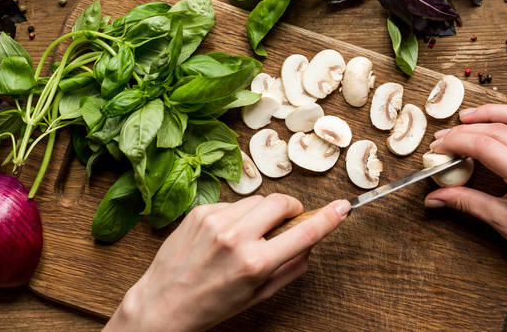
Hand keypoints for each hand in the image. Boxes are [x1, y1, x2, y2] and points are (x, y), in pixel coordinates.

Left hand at [107, 194, 349, 331]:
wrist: (162, 304)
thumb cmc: (211, 306)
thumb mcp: (258, 296)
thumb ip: (290, 269)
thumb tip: (310, 245)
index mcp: (255, 263)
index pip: (304, 233)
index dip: (329, 218)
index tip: (344, 207)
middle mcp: (236, 237)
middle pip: (281, 202)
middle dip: (290, 210)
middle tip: (286, 224)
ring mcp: (216, 220)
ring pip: (257, 201)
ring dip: (261, 213)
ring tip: (247, 236)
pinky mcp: (200, 211)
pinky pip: (232, 204)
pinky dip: (236, 216)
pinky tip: (223, 236)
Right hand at [425, 90, 506, 331]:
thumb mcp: (501, 222)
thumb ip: (465, 202)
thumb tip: (433, 197)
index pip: (484, 145)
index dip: (456, 142)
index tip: (439, 147)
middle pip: (499, 128)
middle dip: (468, 129)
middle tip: (447, 136)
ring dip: (494, 110)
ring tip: (470, 115)